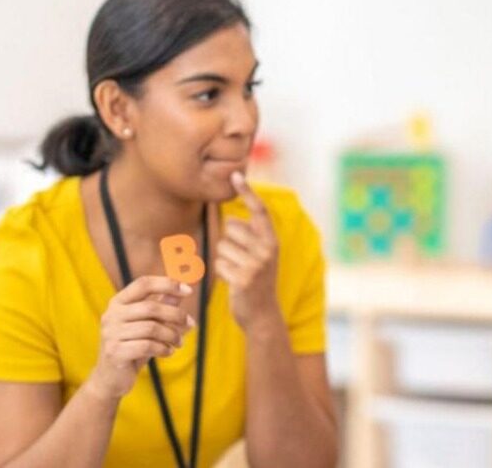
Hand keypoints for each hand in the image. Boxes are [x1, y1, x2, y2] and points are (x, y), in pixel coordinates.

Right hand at [87, 276, 194, 399]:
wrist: (111, 377)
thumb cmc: (134, 345)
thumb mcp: (149, 323)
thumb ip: (163, 305)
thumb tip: (184, 289)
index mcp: (119, 302)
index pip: (143, 284)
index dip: (167, 284)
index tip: (189, 290)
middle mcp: (111, 315)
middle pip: (151, 307)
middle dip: (176, 315)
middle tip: (190, 324)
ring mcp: (110, 334)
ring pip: (152, 328)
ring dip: (172, 335)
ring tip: (178, 342)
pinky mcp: (114, 352)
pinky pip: (147, 346)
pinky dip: (163, 348)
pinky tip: (168, 352)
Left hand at [216, 172, 280, 329]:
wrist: (263, 315)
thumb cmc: (256, 281)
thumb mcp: (260, 256)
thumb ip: (251, 238)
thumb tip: (230, 219)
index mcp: (272, 241)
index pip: (259, 210)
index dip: (247, 192)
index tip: (235, 175)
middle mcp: (267, 250)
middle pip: (231, 229)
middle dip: (228, 242)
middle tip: (240, 261)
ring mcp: (256, 265)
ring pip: (222, 246)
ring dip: (224, 260)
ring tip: (237, 272)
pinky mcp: (243, 278)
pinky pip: (219, 264)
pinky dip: (221, 273)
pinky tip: (233, 283)